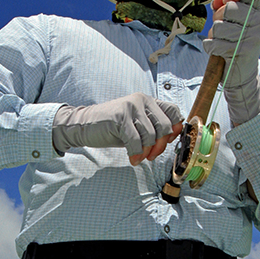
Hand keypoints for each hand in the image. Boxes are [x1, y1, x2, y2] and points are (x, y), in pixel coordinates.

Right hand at [52, 93, 182, 164]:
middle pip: (165, 127)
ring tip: (139, 157)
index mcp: (148, 101)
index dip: (175, 129)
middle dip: (160, 146)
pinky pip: (136, 140)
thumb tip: (173, 136)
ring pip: (151, 135)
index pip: (173, 111)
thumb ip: (153, 127)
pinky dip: (136, 153)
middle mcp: (141, 100)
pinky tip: (132, 158)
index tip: (167, 142)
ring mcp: (130, 107)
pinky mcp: (120, 118)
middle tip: (151, 156)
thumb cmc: (112, 128)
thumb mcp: (136, 125)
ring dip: (147, 152)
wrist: (84, 126)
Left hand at [203, 0, 259, 124]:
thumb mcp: (232, 24)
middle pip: (229, 8)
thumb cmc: (234, 45)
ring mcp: (252, 38)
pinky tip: (218, 52)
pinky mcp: (242, 52)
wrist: (242, 76)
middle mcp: (259, 24)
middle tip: (221, 29)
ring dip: (213, 36)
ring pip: (219, 27)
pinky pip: (214, 43)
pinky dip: (211, 47)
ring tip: (221, 42)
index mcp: (258, 13)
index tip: (228, 0)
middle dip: (218, 18)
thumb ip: (224, 8)